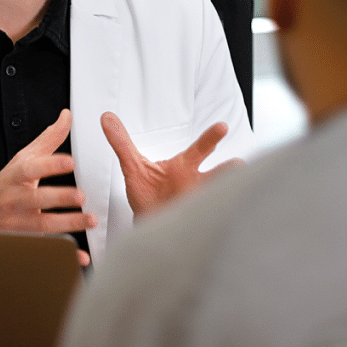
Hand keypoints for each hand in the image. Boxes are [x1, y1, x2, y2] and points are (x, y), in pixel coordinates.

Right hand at [0, 109, 96, 265]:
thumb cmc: (7, 184)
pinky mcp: (25, 241)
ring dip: (68, 225)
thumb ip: (49, 138)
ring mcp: (19, 223)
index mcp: (18, 176)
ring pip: (43, 226)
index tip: (70, 162)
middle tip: (81, 196)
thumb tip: (66, 116)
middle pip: (38, 199)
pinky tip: (79, 255)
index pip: (32, 169)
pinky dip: (63, 254)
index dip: (50, 165)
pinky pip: (44, 249)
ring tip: (89, 221)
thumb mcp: (24, 157)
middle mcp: (17, 200)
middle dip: (60, 198)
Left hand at [101, 112, 242, 216]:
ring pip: (222, 198)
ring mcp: (201, 204)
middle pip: (221, 173)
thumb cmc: (148, 195)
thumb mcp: (133, 167)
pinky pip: (213, 223)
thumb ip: (121, 142)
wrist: (150, 226)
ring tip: (234, 199)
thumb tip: (107, 118)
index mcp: (185, 168)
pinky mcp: (199, 224)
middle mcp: (199, 185)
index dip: (211, 138)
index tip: (222, 126)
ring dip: (229, 199)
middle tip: (239, 165)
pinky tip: (227, 228)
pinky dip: (219, 224)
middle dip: (231, 170)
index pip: (200, 149)